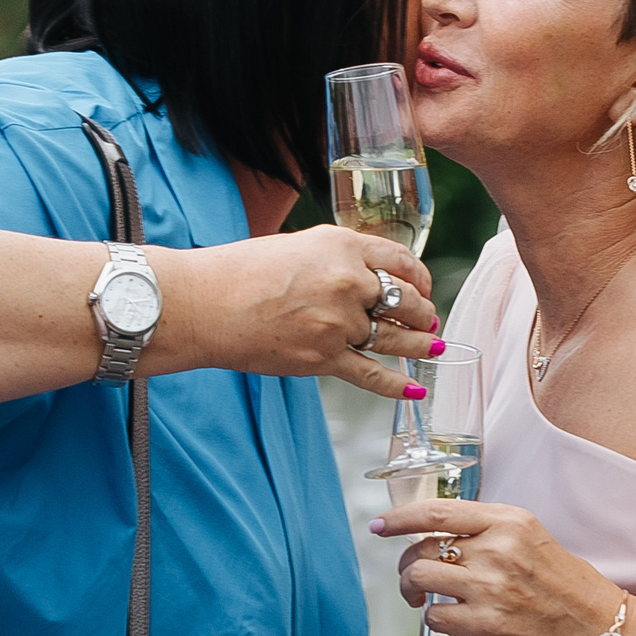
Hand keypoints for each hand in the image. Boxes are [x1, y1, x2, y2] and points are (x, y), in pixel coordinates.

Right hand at [161, 227, 439, 399]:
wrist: (203, 304)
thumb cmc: (241, 272)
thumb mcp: (299, 246)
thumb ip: (337, 258)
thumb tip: (368, 278)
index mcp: (343, 246)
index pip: (403, 261)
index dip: (421, 278)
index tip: (423, 288)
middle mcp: (348, 282)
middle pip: (406, 301)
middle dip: (423, 313)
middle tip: (428, 321)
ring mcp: (338, 323)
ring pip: (396, 339)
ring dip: (419, 346)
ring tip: (431, 348)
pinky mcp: (322, 358)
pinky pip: (371, 375)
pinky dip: (396, 386)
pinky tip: (414, 390)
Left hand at [374, 500, 617, 635]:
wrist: (596, 627)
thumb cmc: (565, 584)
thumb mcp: (531, 536)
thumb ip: (486, 530)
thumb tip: (437, 534)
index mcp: (507, 521)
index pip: (437, 512)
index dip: (400, 518)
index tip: (382, 525)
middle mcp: (496, 550)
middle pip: (421, 549)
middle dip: (406, 563)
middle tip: (412, 576)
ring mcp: (490, 588)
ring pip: (419, 580)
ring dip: (410, 591)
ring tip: (420, 598)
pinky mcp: (486, 625)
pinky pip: (434, 618)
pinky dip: (434, 619)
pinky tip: (450, 618)